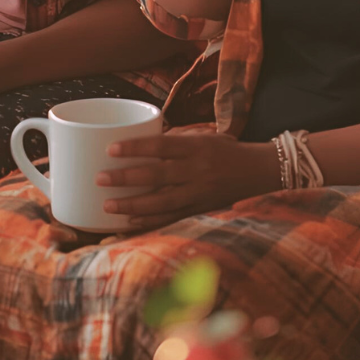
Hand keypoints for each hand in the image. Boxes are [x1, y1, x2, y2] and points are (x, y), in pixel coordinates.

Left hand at [96, 131, 280, 229]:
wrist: (259, 172)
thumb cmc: (226, 150)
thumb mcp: (203, 137)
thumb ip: (175, 140)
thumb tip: (141, 143)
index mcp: (196, 147)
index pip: (161, 145)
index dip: (135, 148)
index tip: (110, 149)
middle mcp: (196, 170)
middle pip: (156, 175)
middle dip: (126, 179)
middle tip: (100, 178)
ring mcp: (199, 193)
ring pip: (161, 202)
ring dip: (132, 205)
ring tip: (108, 205)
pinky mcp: (201, 210)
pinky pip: (171, 218)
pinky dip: (150, 222)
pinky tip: (130, 222)